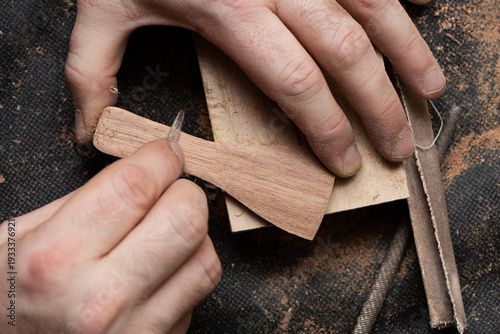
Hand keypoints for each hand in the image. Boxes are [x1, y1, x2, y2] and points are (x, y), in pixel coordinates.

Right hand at [0, 139, 220, 333]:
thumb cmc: (8, 299)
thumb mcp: (21, 237)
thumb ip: (86, 200)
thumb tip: (146, 170)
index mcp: (57, 258)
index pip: (136, 186)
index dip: (160, 158)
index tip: (165, 153)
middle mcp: (102, 299)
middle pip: (185, 219)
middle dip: (185, 193)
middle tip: (170, 192)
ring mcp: (136, 330)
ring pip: (205, 259)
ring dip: (193, 237)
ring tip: (164, 237)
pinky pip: (197, 296)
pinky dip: (186, 274)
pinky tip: (158, 275)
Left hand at [65, 0, 444, 176]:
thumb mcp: (100, 9)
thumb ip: (93, 75)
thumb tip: (91, 132)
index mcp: (231, 13)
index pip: (296, 85)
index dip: (328, 129)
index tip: (345, 161)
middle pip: (347, 54)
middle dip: (380, 106)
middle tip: (400, 144)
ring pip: (375, 8)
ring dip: (408, 52)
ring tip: (432, 91)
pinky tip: (424, 12)